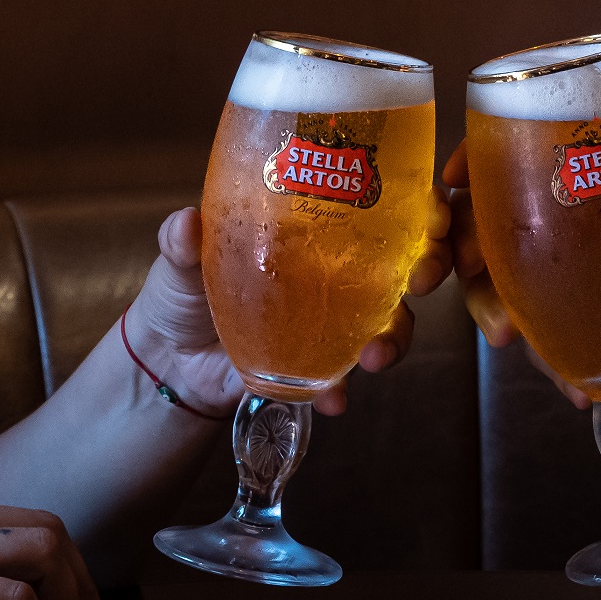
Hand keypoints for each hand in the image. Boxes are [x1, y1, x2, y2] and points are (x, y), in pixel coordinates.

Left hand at [125, 199, 452, 417]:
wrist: (169, 362)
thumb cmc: (182, 292)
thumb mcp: (179, 259)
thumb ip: (182, 242)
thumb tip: (186, 225)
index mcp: (312, 226)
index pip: (379, 201)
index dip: (419, 202)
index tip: (430, 210)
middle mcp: (336, 269)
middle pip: (405, 260)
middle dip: (428, 267)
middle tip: (421, 278)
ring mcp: (335, 319)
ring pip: (390, 322)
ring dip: (395, 337)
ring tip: (376, 354)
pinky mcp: (321, 366)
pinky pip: (346, 377)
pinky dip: (342, 389)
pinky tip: (334, 398)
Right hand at [444, 141, 600, 410]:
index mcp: (578, 186)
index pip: (508, 159)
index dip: (471, 161)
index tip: (456, 178)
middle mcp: (550, 229)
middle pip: (477, 223)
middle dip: (461, 247)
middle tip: (475, 268)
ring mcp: (543, 280)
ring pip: (488, 288)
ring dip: (492, 312)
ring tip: (512, 336)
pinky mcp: (549, 327)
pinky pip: (529, 340)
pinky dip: (548, 364)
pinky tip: (575, 389)